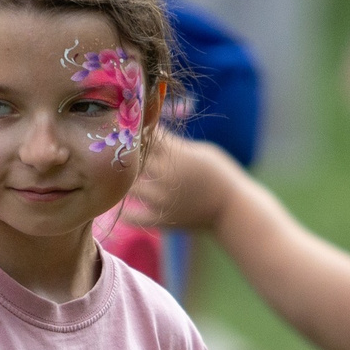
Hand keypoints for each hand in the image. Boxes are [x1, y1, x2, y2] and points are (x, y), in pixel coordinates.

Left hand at [126, 135, 242, 233]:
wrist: (232, 208)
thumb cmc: (219, 174)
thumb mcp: (202, 151)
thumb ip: (175, 144)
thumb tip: (152, 130)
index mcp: (175, 155)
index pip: (145, 135)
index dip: (135, 131)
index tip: (130, 130)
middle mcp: (165, 175)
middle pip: (132, 160)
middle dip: (125, 155)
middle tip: (119, 153)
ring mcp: (161, 199)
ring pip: (127, 186)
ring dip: (122, 181)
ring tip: (117, 177)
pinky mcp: (161, 220)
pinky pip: (133, 218)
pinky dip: (124, 212)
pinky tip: (120, 204)